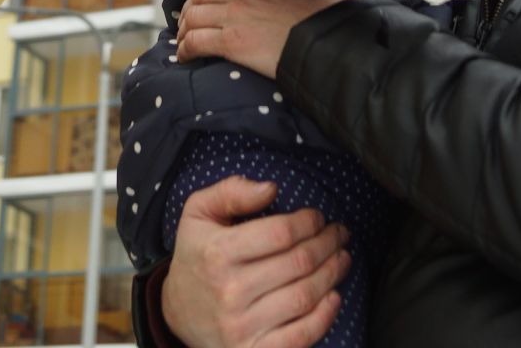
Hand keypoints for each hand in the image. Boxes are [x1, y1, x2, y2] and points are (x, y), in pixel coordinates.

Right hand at [162, 176, 349, 347]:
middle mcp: (229, 291)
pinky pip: (301, 336)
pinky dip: (325, 316)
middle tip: (338, 234)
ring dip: (333, 274)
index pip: (279, 233)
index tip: (318, 217)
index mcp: (217, 253)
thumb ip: (230, 192)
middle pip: (298, 263)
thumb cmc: (196, 256)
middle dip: (327, 244)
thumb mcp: (198, 213)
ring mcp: (242, 326)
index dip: (308, 222)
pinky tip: (333, 296)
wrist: (178, 313)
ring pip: (305, 296)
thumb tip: (271, 188)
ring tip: (342, 258)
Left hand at [176, 0, 373, 77]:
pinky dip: (185, 49)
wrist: (337, 47)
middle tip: (189, 17)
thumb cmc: (342, 17)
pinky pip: (196, 42)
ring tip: (185, 37)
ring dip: (184, 27)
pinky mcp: (234, 43)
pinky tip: (184, 56)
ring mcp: (236, 17)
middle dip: (190, 5)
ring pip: (193, 16)